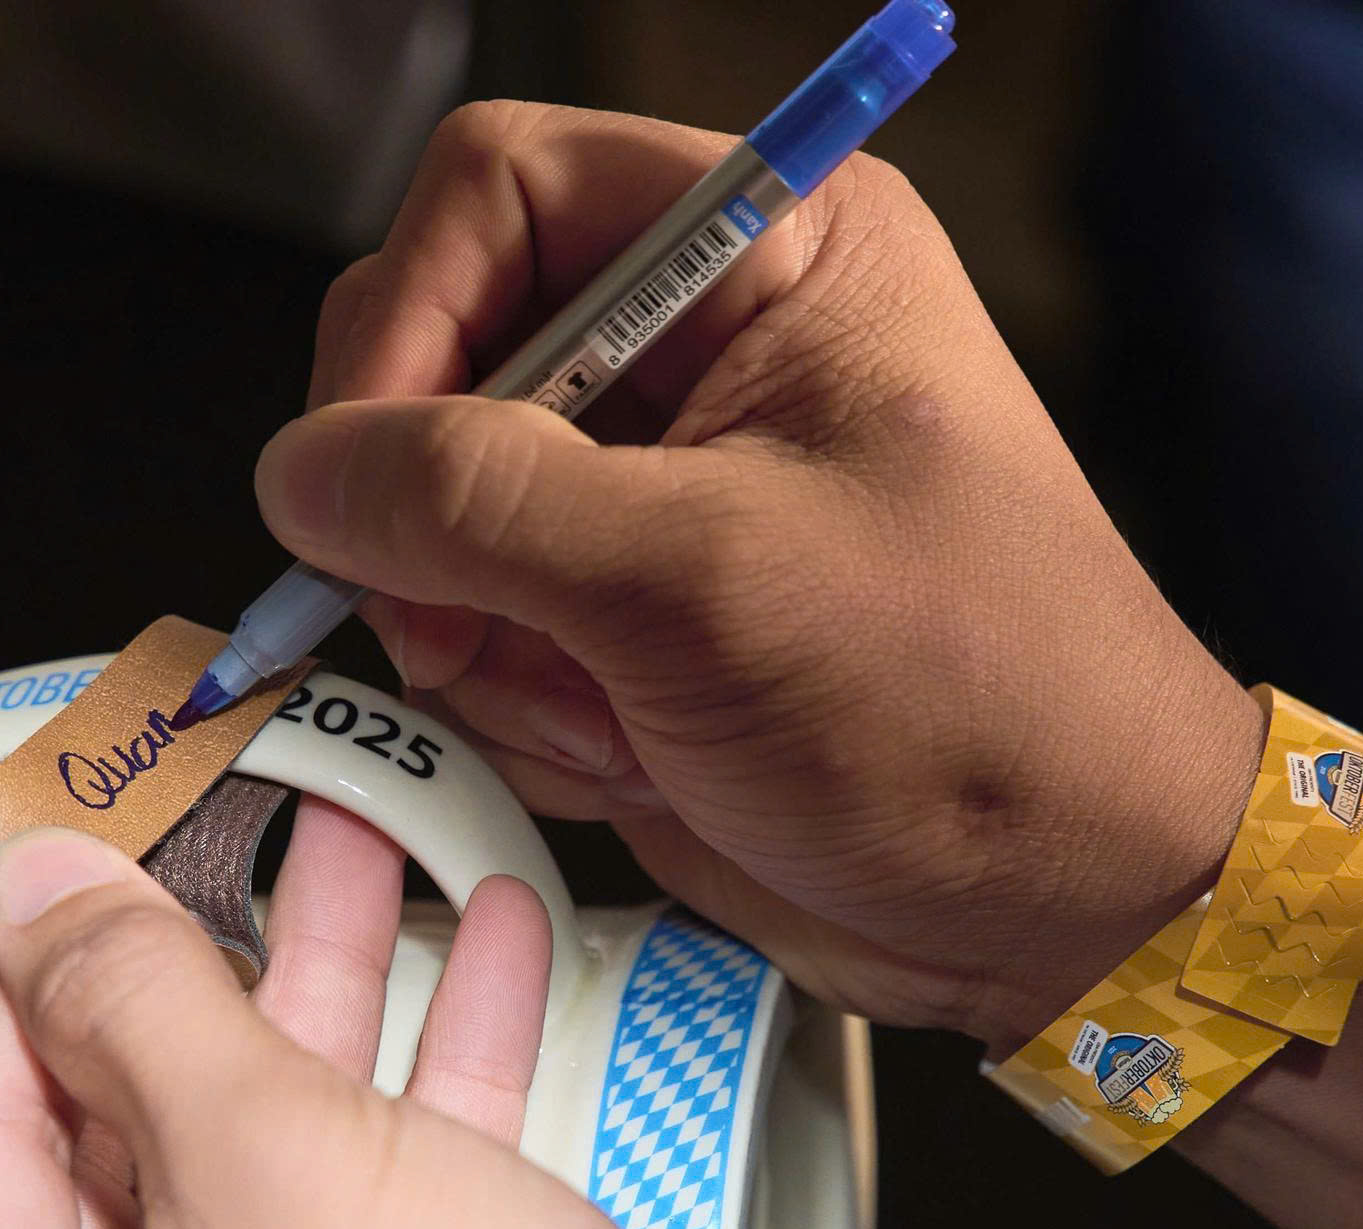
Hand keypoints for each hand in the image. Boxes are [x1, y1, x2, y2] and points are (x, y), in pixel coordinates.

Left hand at [0, 804, 897, 1228]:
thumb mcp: (267, 1162)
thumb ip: (139, 1004)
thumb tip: (44, 897)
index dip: (35, 975)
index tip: (81, 859)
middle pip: (123, 1151)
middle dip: (212, 972)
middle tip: (233, 838)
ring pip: (268, 1175)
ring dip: (333, 1006)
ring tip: (364, 858)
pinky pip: (372, 1225)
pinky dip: (422, 1095)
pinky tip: (481, 966)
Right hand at [258, 102, 1265, 1038]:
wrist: (1061, 904)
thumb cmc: (972, 711)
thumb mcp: (705, 581)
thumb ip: (475, 503)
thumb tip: (302, 469)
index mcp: (770, 255)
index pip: (501, 190)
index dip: (411, 313)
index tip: (374, 462)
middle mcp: (702, 354)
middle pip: (440, 355)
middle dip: (431, 512)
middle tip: (460, 624)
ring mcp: (654, 497)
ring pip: (436, 517)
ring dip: (484, 639)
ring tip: (607, 712)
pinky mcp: (627, 621)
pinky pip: (478, 633)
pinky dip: (520, 710)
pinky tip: (631, 754)